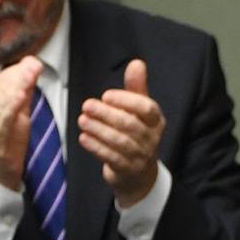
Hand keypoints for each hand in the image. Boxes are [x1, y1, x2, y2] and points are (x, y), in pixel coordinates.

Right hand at [0, 56, 41, 191]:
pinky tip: (21, 95)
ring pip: (0, 100)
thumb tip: (31, 65)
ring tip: (30, 73)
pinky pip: (2, 119)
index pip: (0, 80)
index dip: (17, 70)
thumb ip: (23, 91)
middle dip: (18, 74)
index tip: (34, 62)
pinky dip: (11, 106)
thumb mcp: (16, 112)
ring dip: (16, 85)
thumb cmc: (7, 141)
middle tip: (35, 63)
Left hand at [78, 57, 163, 205]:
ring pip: (120, 142)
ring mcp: (140, 157)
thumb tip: (137, 63)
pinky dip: (96, 147)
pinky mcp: (127, 171)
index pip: (147, 108)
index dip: (126, 101)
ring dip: (99, 130)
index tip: (106, 96)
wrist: (140, 176)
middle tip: (87, 105)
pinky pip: (112, 158)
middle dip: (107, 114)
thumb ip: (136, 87)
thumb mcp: (139, 111)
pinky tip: (83, 137)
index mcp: (156, 121)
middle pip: (130, 125)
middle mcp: (151, 139)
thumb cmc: (137, 136)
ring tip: (82, 120)